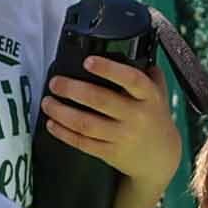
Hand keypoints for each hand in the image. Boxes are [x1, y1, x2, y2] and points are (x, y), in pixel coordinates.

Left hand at [42, 50, 183, 190]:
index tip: (88, 61)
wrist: (160, 159)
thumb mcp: (159, 95)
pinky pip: (83, 143)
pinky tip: (52, 124)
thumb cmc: (155, 120)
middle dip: (72, 90)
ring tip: (47, 102)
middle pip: (100, 100)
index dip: (108, 69)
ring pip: (87, 124)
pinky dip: (65, 133)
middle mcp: (136, 116)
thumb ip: (148, 74)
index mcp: (148, 97)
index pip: (131, 79)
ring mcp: (123, 136)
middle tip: (55, 83)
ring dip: (62, 112)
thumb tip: (134, 48)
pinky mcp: (111, 153)